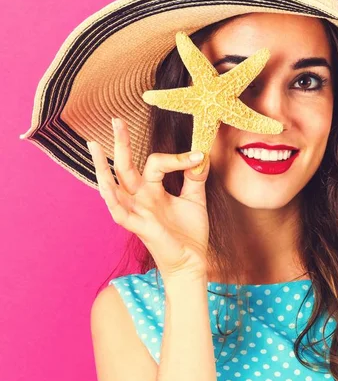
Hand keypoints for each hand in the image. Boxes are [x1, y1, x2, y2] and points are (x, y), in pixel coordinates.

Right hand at [88, 117, 210, 281]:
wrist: (193, 261)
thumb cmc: (189, 233)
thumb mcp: (195, 200)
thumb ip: (195, 177)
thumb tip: (200, 154)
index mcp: (153, 190)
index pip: (156, 163)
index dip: (176, 158)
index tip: (197, 156)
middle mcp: (141, 198)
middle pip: (125, 167)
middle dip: (120, 144)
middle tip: (116, 119)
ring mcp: (137, 212)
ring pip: (113, 187)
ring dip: (103, 167)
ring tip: (93, 146)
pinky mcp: (138, 227)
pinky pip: (119, 212)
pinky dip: (111, 198)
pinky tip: (104, 184)